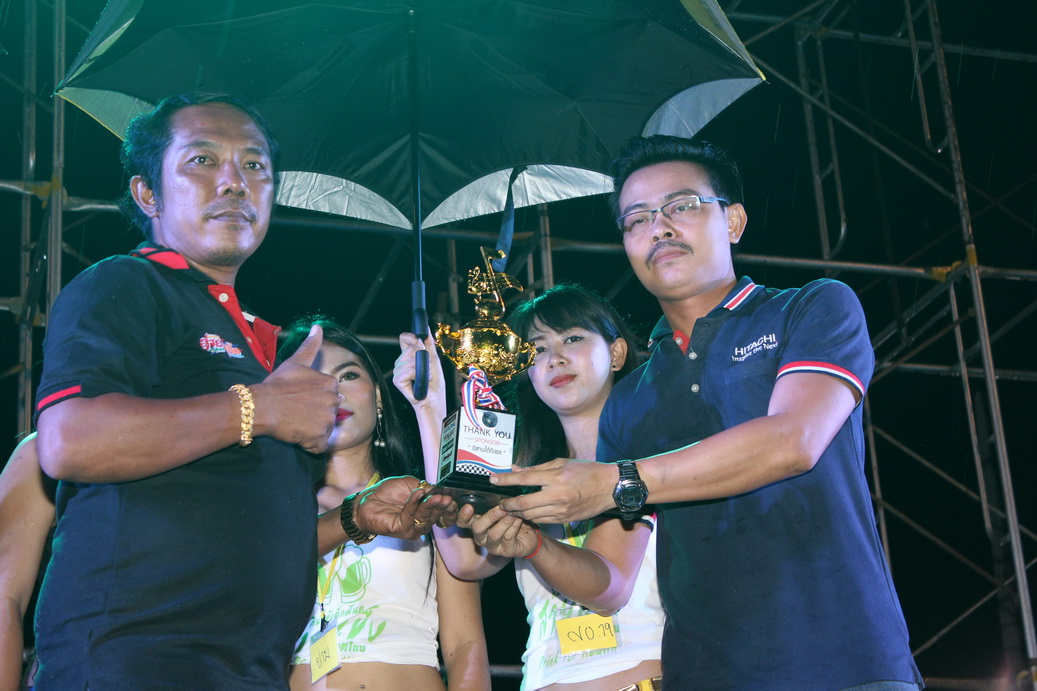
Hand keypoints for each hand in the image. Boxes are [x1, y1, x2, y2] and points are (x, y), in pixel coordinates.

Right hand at [250, 324, 338, 452]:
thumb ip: (310, 345)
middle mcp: (334, 401)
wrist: (260, 406)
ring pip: (325, 429)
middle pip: (329, 412)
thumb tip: (318, 326)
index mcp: (330, 383)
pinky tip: (297, 435)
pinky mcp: (319, 438)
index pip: (329, 395)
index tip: (300, 399)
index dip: (314, 400)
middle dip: (316, 415)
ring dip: (313, 430)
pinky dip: (310, 444)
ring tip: (295, 423)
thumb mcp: (295, 361)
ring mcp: (327, 421)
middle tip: (297, 412)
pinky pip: (319, 446)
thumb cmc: (276, 384)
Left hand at [354, 476, 458, 538]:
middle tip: (447, 498)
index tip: (453, 498)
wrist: (367, 500)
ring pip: (426, 517)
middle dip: (443, 506)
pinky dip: (414, 503)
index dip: (450, 508)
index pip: (443, 514)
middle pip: (437, 516)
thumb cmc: (387, 493)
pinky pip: (411, 516)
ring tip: (437, 496)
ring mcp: (412, 528)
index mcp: (426, 512)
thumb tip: (441, 489)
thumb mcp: (411, 484)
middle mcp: (421, 523)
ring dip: (431, 505)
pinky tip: (417, 494)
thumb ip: (426, 488)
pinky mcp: (401, 529)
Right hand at [394, 331, 447, 419]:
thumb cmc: (434, 385)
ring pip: (410, 359)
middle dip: (423, 357)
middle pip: (410, 347)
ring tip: (425, 376)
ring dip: (423, 368)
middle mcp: (401, 363)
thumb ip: (429, 345)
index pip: (404, 339)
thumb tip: (426, 330)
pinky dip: (417, 375)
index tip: (421, 342)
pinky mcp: (397, 380)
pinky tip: (419, 381)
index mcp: (408, 357)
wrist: (434, 401)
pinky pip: (408, 370)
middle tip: (427, 369)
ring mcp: (398, 372)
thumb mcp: (434, 361)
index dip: (412, 338)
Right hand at [458, 506, 539, 558]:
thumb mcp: (501, 509)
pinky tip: (519, 518)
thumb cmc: (512, 519)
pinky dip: (514, 526)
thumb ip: (495, 502)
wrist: (530, 536)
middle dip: (489, 517)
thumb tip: (495, 484)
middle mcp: (481, 537)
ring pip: (494, 534)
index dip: (463, 515)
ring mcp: (492, 546)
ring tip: (512, 512)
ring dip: (504, 521)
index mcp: (477, 524)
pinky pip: (508, 537)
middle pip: (477, 528)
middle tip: (500, 508)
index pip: (463, 522)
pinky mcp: (505, 551)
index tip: (469, 506)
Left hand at [493, 459, 617, 522]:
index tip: (493, 480)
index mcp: (556, 478)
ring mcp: (561, 510)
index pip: (524, 479)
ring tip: (511, 507)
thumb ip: (537, 468)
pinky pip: (541, 520)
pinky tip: (526, 512)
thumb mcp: (562, 463)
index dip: (506, 480)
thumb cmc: (587, 471)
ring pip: (530, 515)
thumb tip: (515, 468)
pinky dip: (531, 516)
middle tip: (501, 501)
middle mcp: (557, 496)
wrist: (609, 488)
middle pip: (523, 503)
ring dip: (517, 512)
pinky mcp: (564, 520)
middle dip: (508, 503)